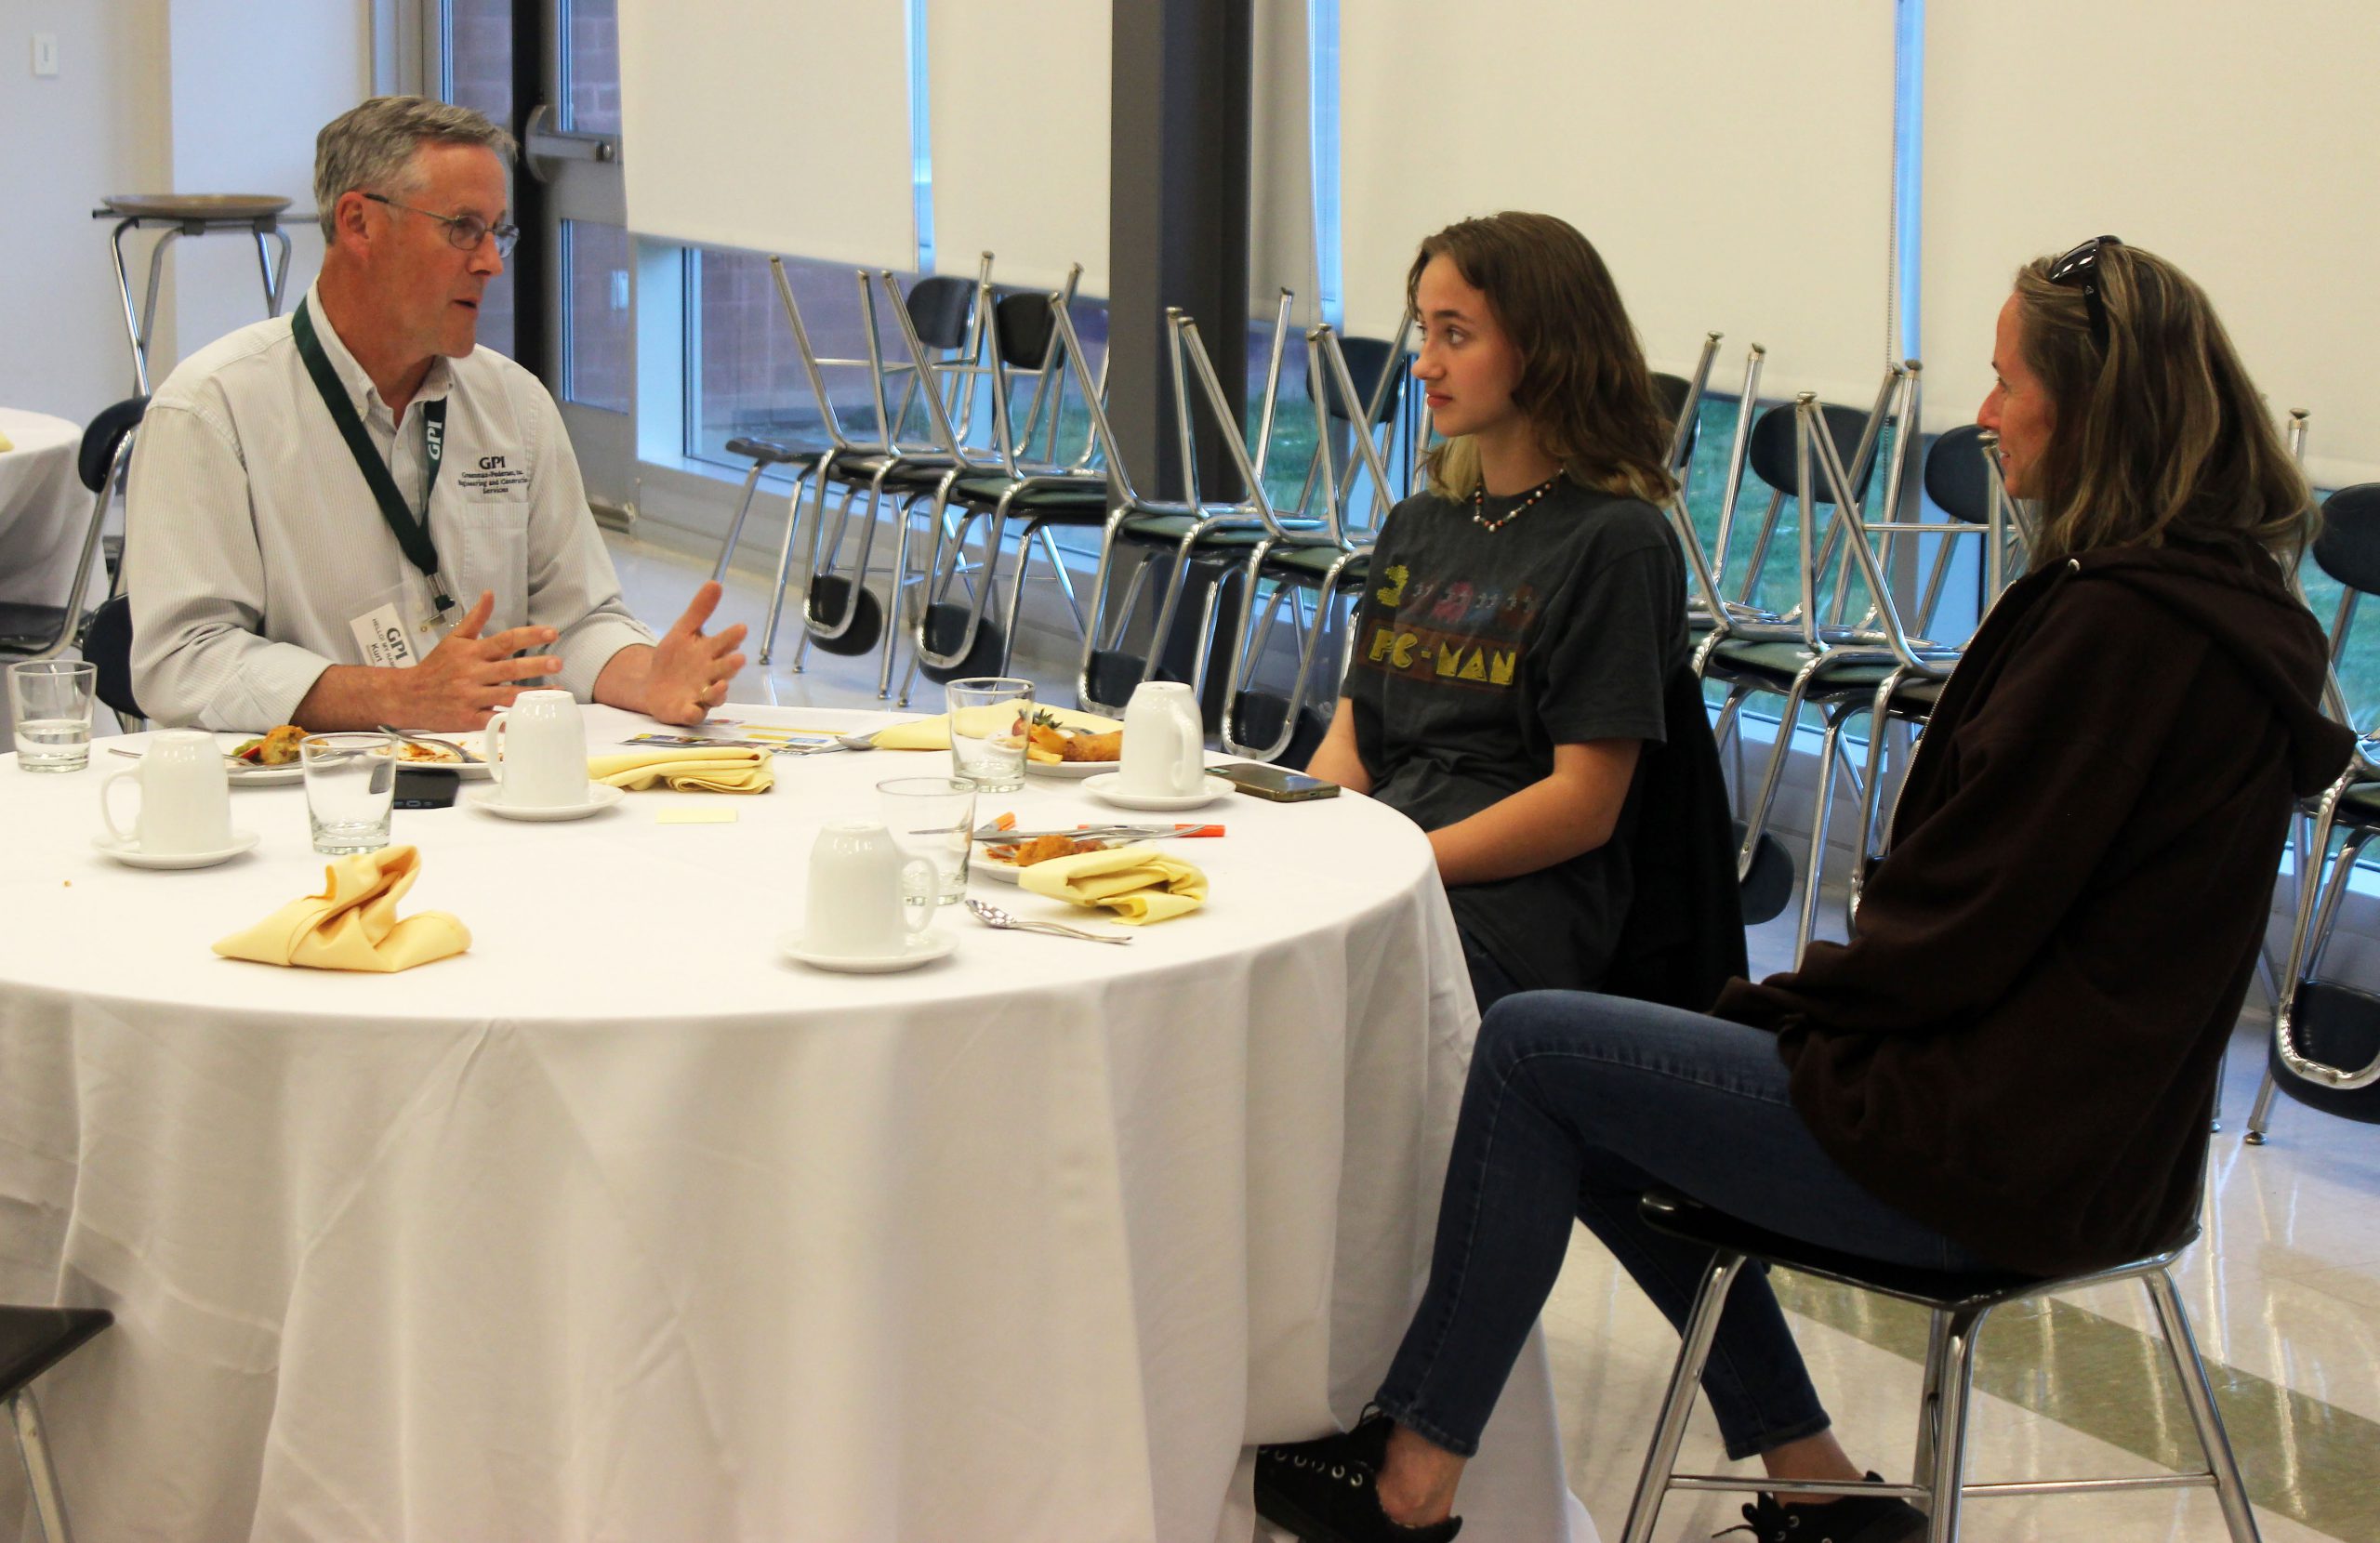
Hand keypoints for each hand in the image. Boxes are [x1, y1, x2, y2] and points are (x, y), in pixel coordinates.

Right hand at [395, 591, 560, 727]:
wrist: (407, 696)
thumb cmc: (435, 667)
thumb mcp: (454, 639)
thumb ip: (475, 618)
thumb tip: (490, 593)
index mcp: (472, 652)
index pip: (505, 640)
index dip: (529, 636)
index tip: (552, 632)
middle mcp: (472, 673)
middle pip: (509, 668)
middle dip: (535, 665)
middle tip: (558, 662)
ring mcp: (470, 697)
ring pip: (507, 696)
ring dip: (533, 694)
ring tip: (557, 691)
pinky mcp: (468, 719)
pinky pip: (494, 720)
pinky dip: (511, 721)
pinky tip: (531, 719)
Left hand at [637, 581, 748, 724]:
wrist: (653, 684)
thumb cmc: (675, 658)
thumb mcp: (683, 631)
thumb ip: (699, 611)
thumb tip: (715, 583)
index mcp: (711, 654)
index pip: (725, 644)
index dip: (732, 638)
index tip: (740, 628)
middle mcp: (711, 676)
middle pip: (724, 670)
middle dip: (731, 665)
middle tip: (738, 658)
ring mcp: (701, 695)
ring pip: (715, 695)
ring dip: (719, 691)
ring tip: (722, 683)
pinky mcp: (687, 711)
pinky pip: (693, 714)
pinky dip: (694, 712)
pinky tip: (692, 707)